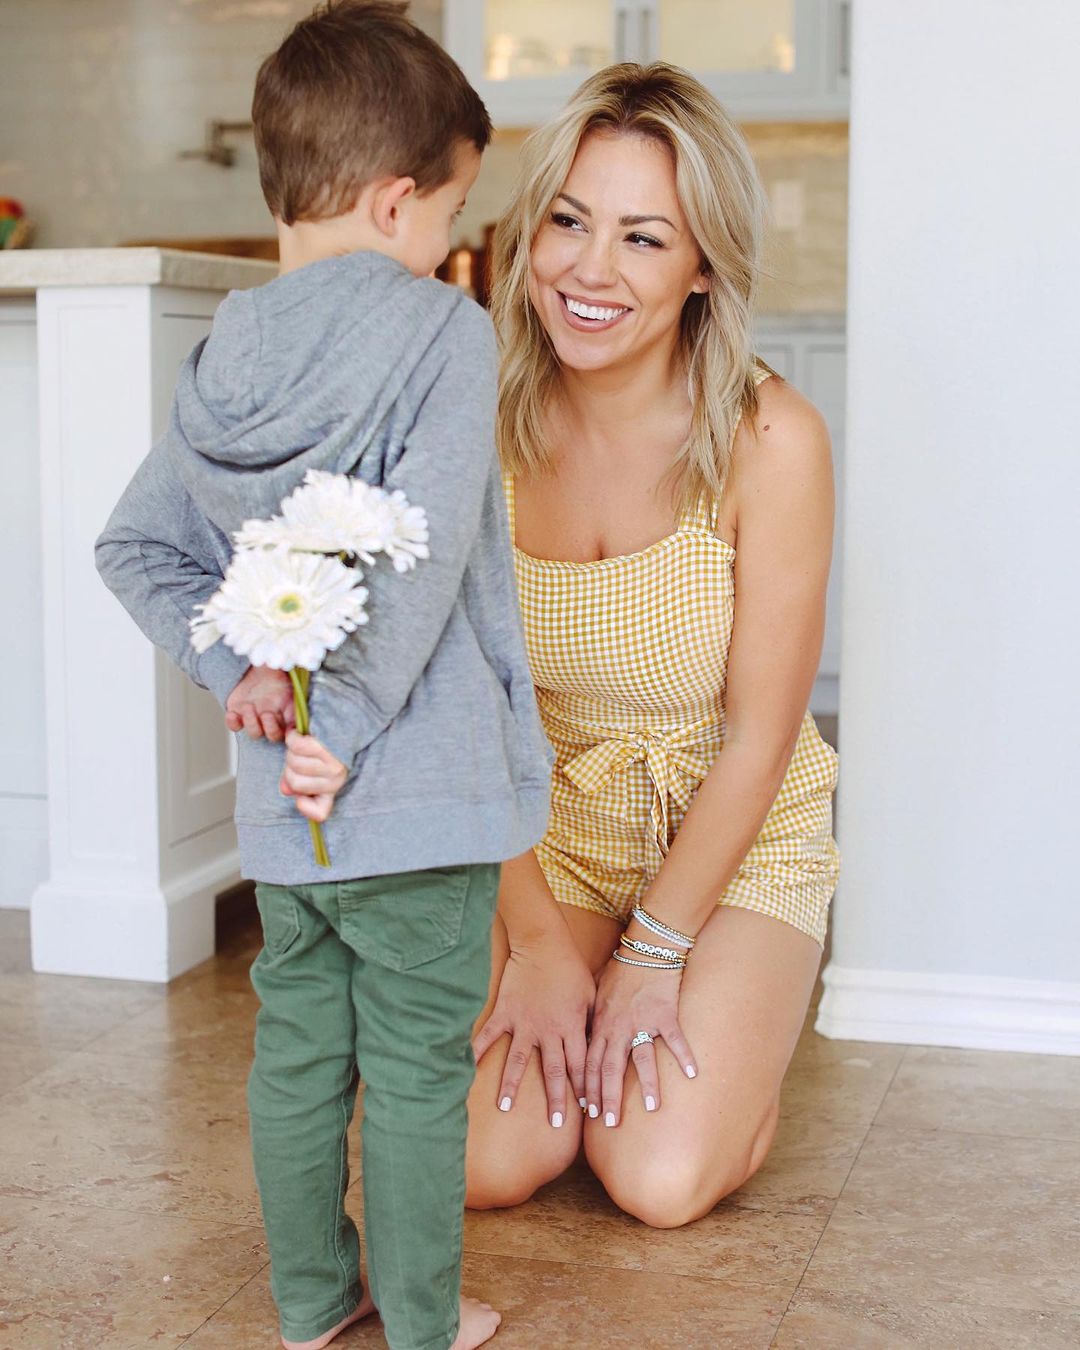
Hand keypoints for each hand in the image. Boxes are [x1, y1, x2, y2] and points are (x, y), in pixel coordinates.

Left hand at [225, 667, 294, 741]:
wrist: (263, 666)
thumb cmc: (281, 674)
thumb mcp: (295, 683)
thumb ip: (300, 698)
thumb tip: (303, 707)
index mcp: (289, 716)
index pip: (292, 734)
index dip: (291, 735)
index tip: (289, 729)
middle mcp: (273, 721)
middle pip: (273, 736)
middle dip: (270, 728)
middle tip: (267, 714)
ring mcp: (256, 719)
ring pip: (255, 733)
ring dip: (251, 723)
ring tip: (248, 706)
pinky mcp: (239, 714)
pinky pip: (234, 725)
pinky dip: (232, 722)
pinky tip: (232, 714)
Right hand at [279, 730, 347, 823]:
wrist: (351, 723)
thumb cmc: (331, 748)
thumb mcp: (319, 769)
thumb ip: (299, 781)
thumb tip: (284, 789)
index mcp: (333, 789)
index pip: (320, 812)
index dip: (306, 807)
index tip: (301, 798)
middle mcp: (334, 780)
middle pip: (294, 782)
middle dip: (289, 767)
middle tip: (297, 757)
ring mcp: (332, 764)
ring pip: (294, 763)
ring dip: (291, 751)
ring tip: (300, 744)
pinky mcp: (326, 747)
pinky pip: (297, 746)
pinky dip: (292, 738)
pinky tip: (297, 735)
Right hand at [472, 933, 594, 1129]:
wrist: (543, 943)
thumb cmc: (571, 968)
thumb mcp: (591, 995)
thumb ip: (593, 1022)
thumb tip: (599, 1047)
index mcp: (572, 1026)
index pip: (580, 1066)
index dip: (585, 1089)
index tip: (589, 1111)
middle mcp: (548, 1030)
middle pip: (553, 1071)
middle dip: (556, 1099)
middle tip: (555, 1124)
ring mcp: (524, 1023)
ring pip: (518, 1061)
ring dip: (512, 1086)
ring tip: (505, 1109)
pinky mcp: (505, 1012)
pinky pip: (490, 1036)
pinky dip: (478, 1052)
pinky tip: (468, 1069)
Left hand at [586, 956, 697, 1126]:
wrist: (646, 948)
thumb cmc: (620, 968)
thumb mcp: (596, 991)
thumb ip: (591, 1016)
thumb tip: (582, 1034)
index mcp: (601, 1024)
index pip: (590, 1063)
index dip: (588, 1088)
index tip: (588, 1111)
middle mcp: (619, 1027)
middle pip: (611, 1069)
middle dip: (608, 1098)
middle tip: (610, 1123)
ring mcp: (642, 1022)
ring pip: (642, 1059)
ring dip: (646, 1085)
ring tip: (651, 1107)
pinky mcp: (665, 1015)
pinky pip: (675, 1039)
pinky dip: (684, 1055)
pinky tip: (693, 1074)